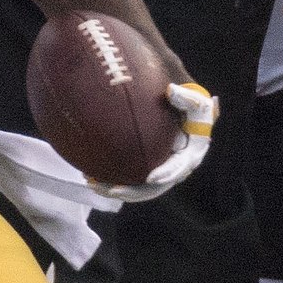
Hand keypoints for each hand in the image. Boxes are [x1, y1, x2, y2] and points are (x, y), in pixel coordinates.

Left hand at [90, 82, 217, 201]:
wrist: (178, 105)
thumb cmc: (186, 102)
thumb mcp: (193, 98)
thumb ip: (186, 96)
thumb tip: (171, 90)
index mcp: (189, 155)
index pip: (179, 169)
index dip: (167, 175)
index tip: (151, 178)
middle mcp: (173, 168)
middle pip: (153, 188)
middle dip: (133, 192)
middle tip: (113, 190)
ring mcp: (156, 169)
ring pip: (136, 187)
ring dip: (115, 189)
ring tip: (93, 185)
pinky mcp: (142, 166)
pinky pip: (126, 176)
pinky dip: (109, 177)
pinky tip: (88, 174)